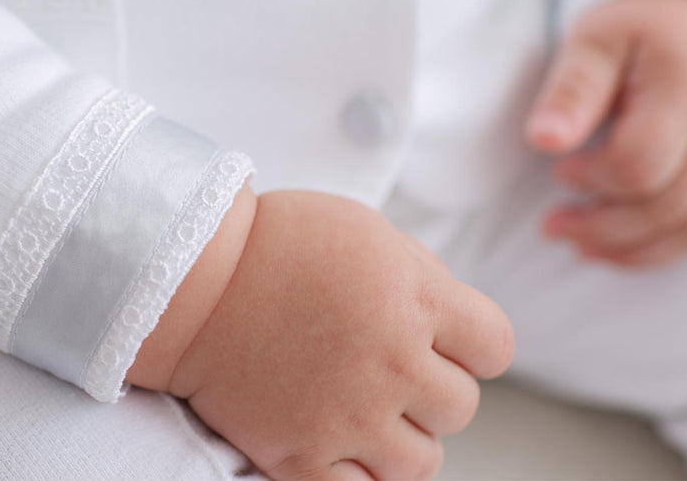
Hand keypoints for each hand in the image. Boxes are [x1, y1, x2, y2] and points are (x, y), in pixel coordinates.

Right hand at [147, 190, 513, 480]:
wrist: (191, 280)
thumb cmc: (276, 242)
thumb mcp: (363, 229)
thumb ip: (421, 274)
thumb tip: (457, 324)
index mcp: (410, 297)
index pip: (495, 345)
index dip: (474, 342)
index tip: (444, 336)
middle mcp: (390, 361)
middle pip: (461, 405)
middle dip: (431, 384)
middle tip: (385, 361)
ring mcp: (348, 415)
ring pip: (423, 461)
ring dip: (401, 434)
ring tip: (361, 401)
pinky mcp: (303, 457)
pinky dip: (363, 474)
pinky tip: (342, 440)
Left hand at [525, 0, 686, 266]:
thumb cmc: (637, 29)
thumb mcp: (594, 41)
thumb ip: (572, 90)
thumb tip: (542, 139)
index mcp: (686, 90)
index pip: (640, 164)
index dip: (593, 178)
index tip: (558, 171)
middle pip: (669, 205)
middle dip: (603, 226)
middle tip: (553, 226)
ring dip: (633, 248)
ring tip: (579, 244)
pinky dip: (665, 245)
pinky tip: (621, 245)